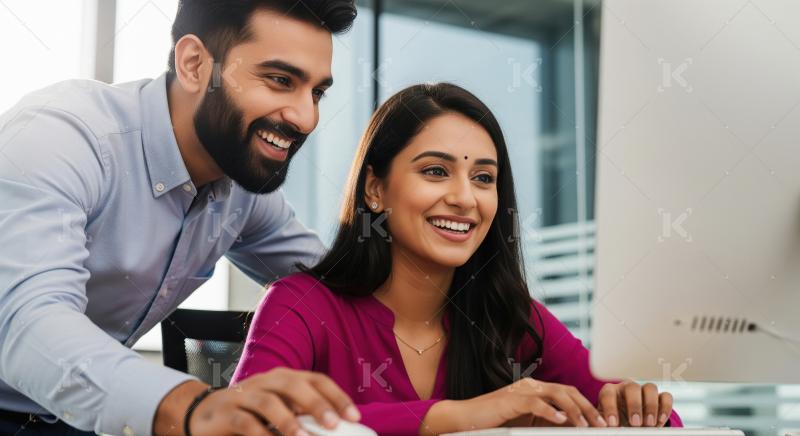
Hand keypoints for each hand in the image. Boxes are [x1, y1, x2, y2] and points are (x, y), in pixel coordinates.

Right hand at [154, 368, 359, 435]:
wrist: (203, 413)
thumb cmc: (250, 413)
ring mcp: (243, 395)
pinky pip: (244, 422)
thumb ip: (301, 415)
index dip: (336, 395)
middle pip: (293, 384)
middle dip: (315, 403)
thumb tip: (336, 427)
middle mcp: (265, 381)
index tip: (354, 416)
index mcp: (284, 378)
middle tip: (333, 424)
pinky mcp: (224, 413)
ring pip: (268, 402)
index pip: (315, 379)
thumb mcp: (279, 410)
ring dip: (287, 421)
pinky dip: (260, 434)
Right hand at [423, 378, 606, 433]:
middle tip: (602, 424)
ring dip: (575, 411)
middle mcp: (531, 386)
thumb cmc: (493, 421)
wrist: (464, 417)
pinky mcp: (511, 400)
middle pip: (567, 391)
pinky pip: (536, 403)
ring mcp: (521, 391)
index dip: (586, 406)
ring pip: (556, 395)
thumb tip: (568, 426)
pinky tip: (562, 420)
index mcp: (535, 389)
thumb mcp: (524, 421)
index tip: (600, 422)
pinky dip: (551, 411)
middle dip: (588, 408)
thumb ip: (544, 421)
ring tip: (586, 425)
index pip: (568, 393)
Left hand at [597, 380, 672, 426]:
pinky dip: (665, 408)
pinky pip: (666, 396)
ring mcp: (644, 390)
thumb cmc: (613, 422)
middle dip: (634, 406)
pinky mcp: (659, 397)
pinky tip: (660, 422)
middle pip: (632, 387)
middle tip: (635, 423)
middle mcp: (626, 387)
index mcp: (610, 392)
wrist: (627, 424)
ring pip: (650, 388)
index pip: (608, 393)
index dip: (610, 408)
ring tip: (649, 424)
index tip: (613, 424)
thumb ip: (603, 425)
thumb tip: (603, 429)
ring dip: (651, 406)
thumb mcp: (606, 423)